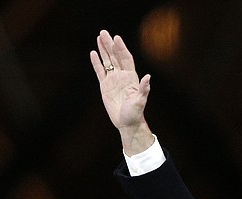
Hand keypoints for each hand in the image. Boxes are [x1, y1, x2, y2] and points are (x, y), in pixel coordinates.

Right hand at [89, 30, 153, 154]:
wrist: (127, 123)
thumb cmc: (135, 113)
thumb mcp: (140, 101)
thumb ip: (143, 89)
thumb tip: (148, 77)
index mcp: (131, 78)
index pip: (125, 59)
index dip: (121, 48)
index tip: (117, 38)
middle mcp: (122, 76)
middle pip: (115, 56)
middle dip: (110, 44)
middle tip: (104, 32)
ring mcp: (113, 80)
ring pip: (107, 61)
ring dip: (103, 50)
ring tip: (99, 37)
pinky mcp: (105, 86)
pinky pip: (100, 71)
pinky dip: (96, 62)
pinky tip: (93, 53)